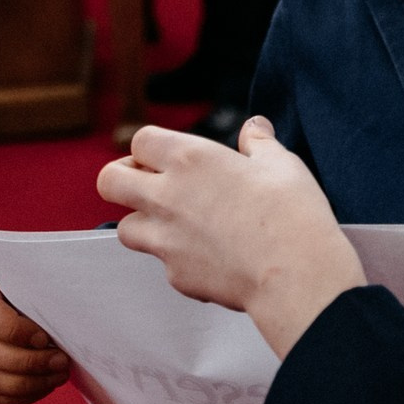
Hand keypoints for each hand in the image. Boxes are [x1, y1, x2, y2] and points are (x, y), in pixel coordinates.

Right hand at [0, 271, 72, 403]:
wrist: (37, 303)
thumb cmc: (43, 289)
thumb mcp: (41, 282)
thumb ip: (43, 291)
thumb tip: (61, 315)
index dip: (14, 330)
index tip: (45, 339)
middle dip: (28, 362)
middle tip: (62, 362)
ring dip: (26, 384)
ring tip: (58, 376)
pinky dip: (19, 397)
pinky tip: (45, 386)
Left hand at [99, 120, 363, 358]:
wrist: (294, 274)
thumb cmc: (291, 214)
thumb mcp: (282, 164)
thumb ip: (260, 143)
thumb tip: (255, 128)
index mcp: (189, 159)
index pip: (140, 140)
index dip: (151, 147)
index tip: (166, 156)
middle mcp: (166, 197)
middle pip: (109, 181)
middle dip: (122, 180)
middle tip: (147, 184)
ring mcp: (166, 240)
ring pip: (124, 228)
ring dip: (143, 223)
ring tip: (175, 224)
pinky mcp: (175, 275)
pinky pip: (162, 263)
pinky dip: (178, 259)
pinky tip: (208, 257)